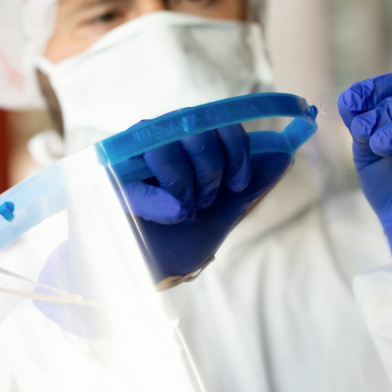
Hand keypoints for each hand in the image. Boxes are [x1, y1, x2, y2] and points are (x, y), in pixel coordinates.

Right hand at [117, 125, 292, 281]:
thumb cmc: (181, 235)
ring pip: (164, 148)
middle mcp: (156, 137)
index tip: (238, 183)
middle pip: (195, 130)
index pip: (219, 121)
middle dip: (210, 172)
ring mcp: (127, 157)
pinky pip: (136, 183)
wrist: (145, 269)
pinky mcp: (105, 182)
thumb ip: (250, 183)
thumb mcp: (223, 210)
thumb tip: (286, 153)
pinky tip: (173, 216)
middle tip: (203, 202)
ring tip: (182, 212)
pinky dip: (161, 203)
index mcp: (184, 138)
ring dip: (184, 188)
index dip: (236, 150)